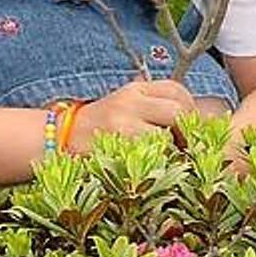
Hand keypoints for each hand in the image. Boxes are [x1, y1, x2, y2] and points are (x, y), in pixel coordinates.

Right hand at [68, 79, 198, 152]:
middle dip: (187, 130)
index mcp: (136, 89)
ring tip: (170, 157)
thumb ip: (154, 105)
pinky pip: (150, 154)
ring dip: (173, 148)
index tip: (190, 125)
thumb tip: (197, 116)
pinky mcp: (116, 145)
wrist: (58, 138)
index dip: (189, 108)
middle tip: (186, 145)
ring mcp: (123, 123)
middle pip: (177, 111)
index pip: (176, 90)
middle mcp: (130, 101)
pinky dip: (158, 161)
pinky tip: (155, 167)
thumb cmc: (100, 125)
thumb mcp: (125, 104)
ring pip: (166, 134)